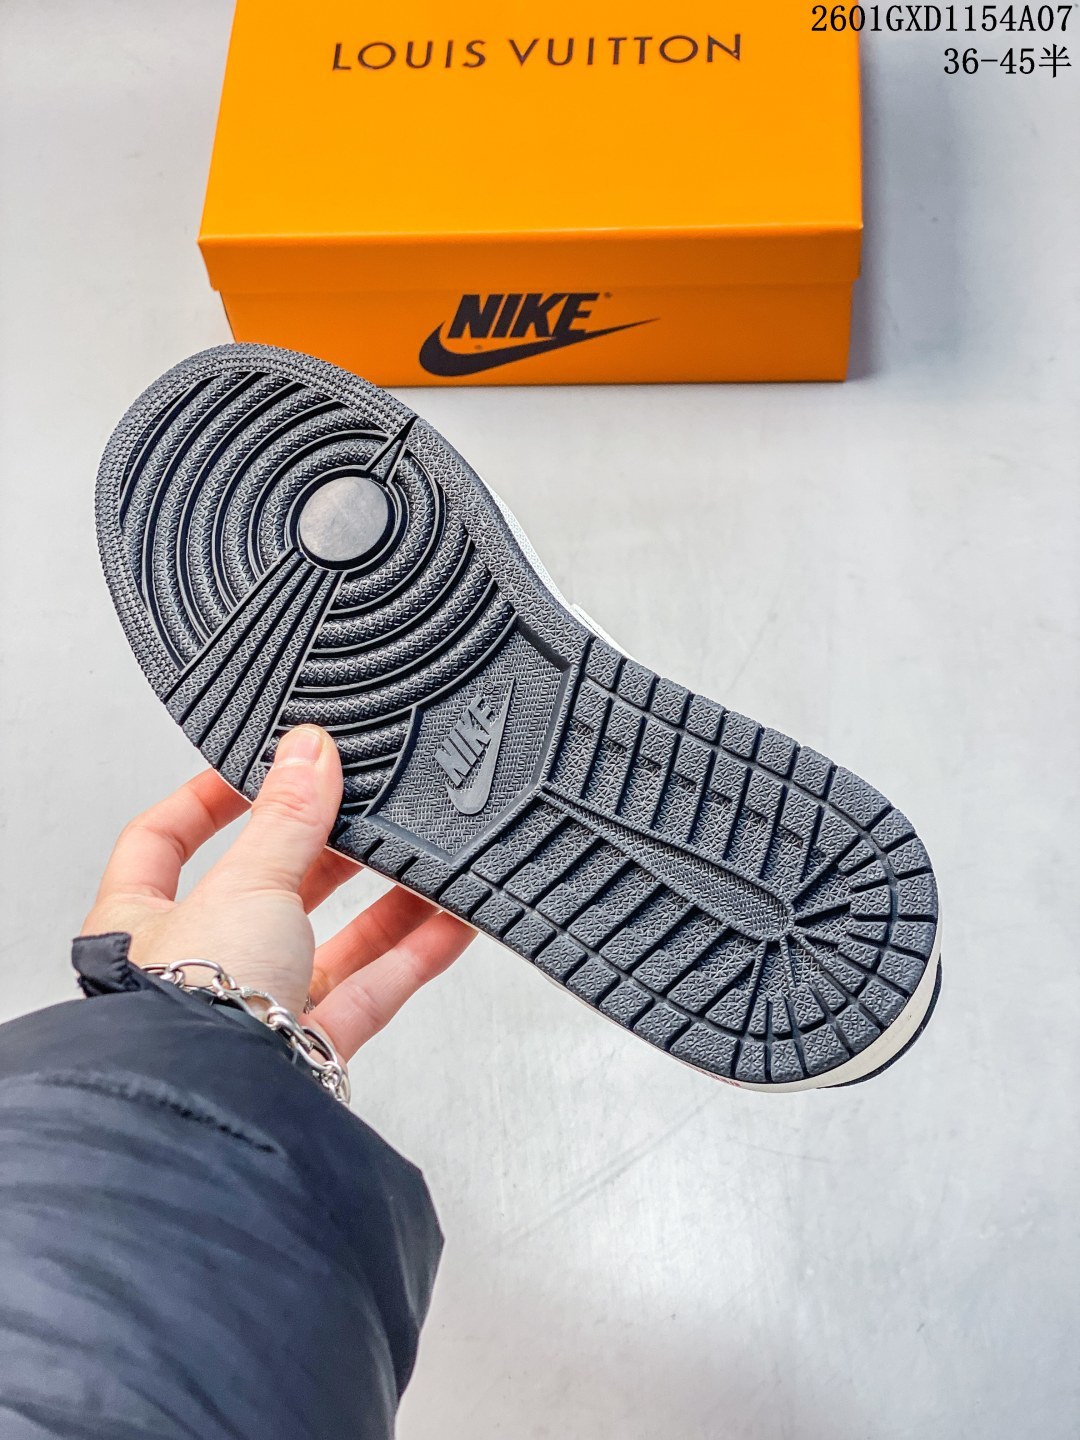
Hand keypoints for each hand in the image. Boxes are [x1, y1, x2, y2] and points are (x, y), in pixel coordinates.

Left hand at [82, 725, 474, 1060]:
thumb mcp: (246, 883)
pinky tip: (452, 920)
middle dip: (319, 850)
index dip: (206, 801)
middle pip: (263, 890)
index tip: (256, 772)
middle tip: (362, 810)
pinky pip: (369, 992)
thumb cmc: (188, 1011)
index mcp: (140, 924)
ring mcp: (252, 1014)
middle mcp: (191, 971)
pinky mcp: (307, 1053)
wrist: (221, 1115)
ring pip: (326, 944)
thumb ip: (287, 817)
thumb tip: (307, 750)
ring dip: (380, 901)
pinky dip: (413, 954)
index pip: (162, 842)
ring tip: (423, 858)